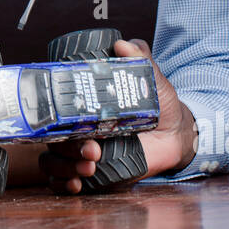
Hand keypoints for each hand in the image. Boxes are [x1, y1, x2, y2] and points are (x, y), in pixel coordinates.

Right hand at [38, 38, 196, 193]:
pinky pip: (61, 181)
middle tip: (93, 150)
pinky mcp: (90, 172)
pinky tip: (77, 184)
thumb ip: (140, 60)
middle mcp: (78, 127)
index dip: (55, 116)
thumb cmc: (161, 106)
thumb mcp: (152, 82)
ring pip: (51, 160)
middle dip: (67, 148)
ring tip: (89, 168)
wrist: (176, 136)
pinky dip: (63, 184)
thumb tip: (123, 44)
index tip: (76, 123)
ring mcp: (81, 151)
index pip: (55, 109)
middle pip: (52, 138)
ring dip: (64, 167)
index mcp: (85, 106)